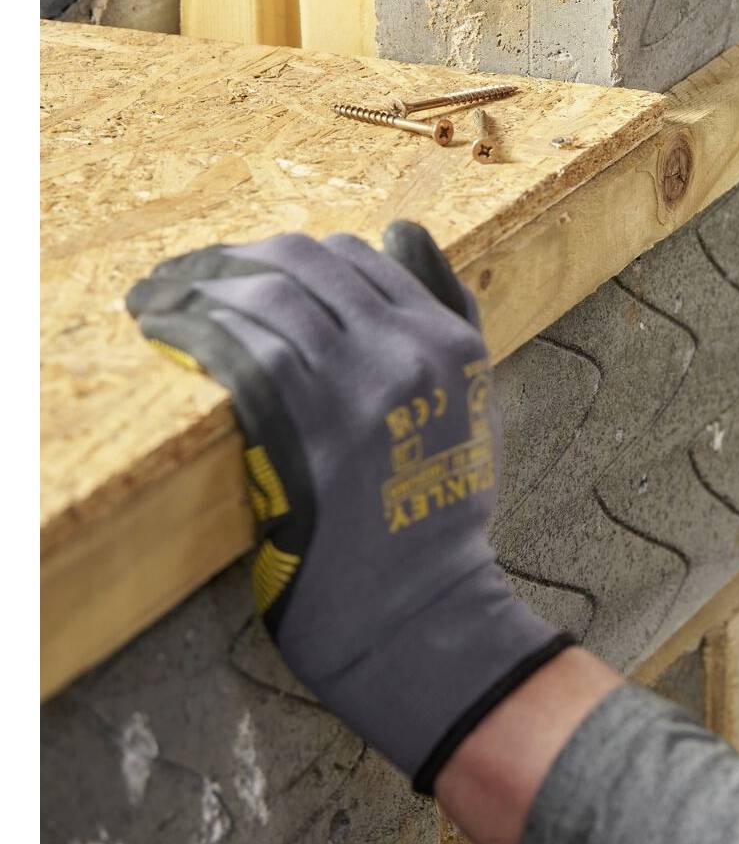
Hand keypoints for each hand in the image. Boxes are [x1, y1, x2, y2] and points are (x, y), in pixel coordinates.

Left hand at [126, 222, 569, 793]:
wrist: (417, 609)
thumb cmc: (437, 516)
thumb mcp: (474, 401)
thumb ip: (450, 317)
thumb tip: (405, 234)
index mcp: (452, 341)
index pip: (361, 256)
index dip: (294, 254)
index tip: (250, 267)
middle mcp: (408, 350)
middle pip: (307, 264)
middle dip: (238, 260)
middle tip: (189, 275)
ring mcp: (355, 386)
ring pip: (267, 296)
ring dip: (199, 284)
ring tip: (160, 296)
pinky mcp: (299, 427)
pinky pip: (234, 347)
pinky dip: (188, 326)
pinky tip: (161, 327)